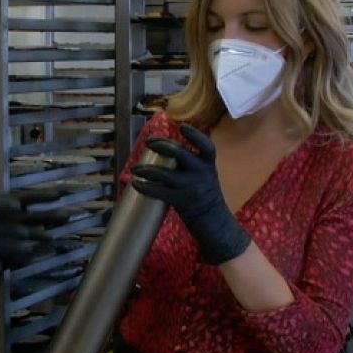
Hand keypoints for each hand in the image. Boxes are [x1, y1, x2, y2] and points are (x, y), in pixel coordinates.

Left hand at [129, 123, 249, 265]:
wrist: (217, 225)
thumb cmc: (207, 200)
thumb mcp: (206, 179)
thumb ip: (191, 168)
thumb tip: (166, 157)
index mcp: (209, 166)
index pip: (206, 146)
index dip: (194, 135)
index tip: (182, 127)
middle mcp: (202, 174)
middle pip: (180, 154)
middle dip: (162, 146)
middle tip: (149, 142)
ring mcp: (192, 188)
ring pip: (165, 174)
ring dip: (146, 170)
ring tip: (135, 169)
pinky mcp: (182, 202)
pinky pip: (160, 192)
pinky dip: (146, 188)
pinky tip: (136, 184)